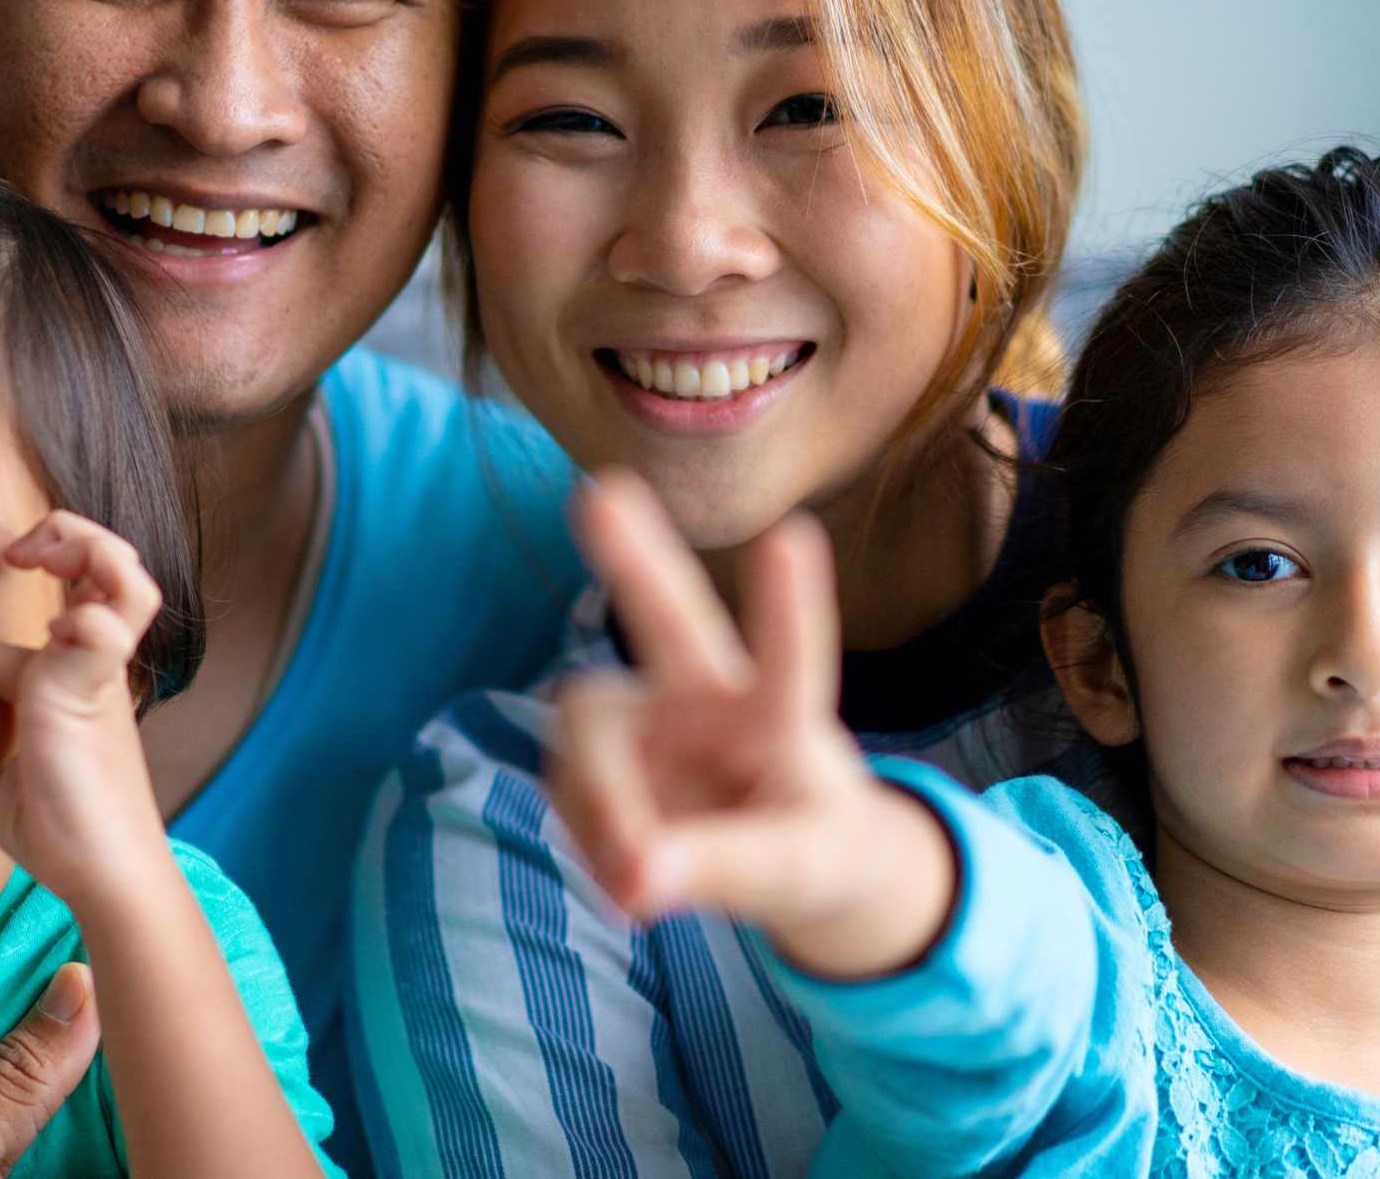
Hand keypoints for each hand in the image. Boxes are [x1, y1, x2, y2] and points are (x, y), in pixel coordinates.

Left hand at [0, 513, 166, 908]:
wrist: (101, 873)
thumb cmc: (58, 835)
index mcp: (67, 686)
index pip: (1, 646)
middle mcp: (88, 669)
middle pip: (110, 570)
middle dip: (66, 536)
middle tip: (18, 552)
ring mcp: (97, 673)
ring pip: (124, 578)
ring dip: (86, 547)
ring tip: (37, 552)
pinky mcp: (94, 687)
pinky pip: (100, 624)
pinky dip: (78, 612)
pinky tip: (43, 632)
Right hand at [550, 474, 934, 972]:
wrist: (786, 862)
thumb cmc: (813, 846)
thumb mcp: (800, 873)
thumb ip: (725, 868)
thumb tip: (635, 875)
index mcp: (779, 714)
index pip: (791, 661)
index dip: (789, 608)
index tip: (791, 535)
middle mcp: (704, 695)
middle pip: (667, 617)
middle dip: (633, 558)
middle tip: (600, 494)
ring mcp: (643, 721)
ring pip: (590, 728)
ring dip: (600, 799)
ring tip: (635, 885)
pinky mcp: (598, 759)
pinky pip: (567, 787)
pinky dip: (589, 835)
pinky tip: (625, 875)